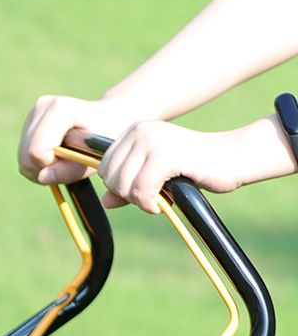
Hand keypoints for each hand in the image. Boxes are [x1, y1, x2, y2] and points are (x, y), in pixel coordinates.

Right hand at [18, 94, 144, 184]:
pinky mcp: (29, 122)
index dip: (51, 164)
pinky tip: (56, 159)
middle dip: (44, 168)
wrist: (111, 117)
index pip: (37, 150)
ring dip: (40, 169)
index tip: (72, 158)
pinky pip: (23, 156)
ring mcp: (33, 113)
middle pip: (26, 155)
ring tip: (64, 162)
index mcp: (59, 108)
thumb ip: (68, 171)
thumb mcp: (92, 158)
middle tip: (69, 164)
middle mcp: (41, 107)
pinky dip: (37, 165)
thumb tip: (42, 177)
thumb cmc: (106, 137)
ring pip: (22, 158)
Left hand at [92, 118, 282, 210]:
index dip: (120, 186)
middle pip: (110, 177)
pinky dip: (149, 204)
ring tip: (160, 198)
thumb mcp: (155, 178)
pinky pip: (141, 190)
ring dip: (140, 201)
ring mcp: (153, 139)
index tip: (144, 188)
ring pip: (123, 185)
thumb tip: (105, 202)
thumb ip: (129, 186)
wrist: (232, 158)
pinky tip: (165, 203)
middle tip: (153, 195)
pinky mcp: (166, 154)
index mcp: (135, 130)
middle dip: (128, 195)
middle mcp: (141, 130)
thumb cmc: (194, 168)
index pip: (104, 167)